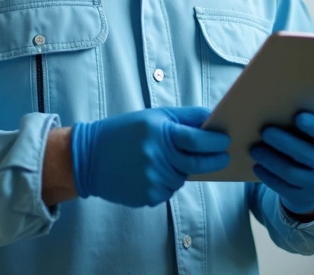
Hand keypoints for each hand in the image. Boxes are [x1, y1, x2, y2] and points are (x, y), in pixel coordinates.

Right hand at [71, 106, 230, 206]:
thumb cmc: (123, 132)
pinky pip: (168, 190)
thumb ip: (184, 118)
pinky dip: (167, 181)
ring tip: (166, 159)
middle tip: (223, 156)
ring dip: (183, 170)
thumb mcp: (152, 117)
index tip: (225, 141)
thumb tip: (212, 120)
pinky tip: (150, 172)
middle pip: (197, 164)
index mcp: (158, 133)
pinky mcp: (148, 196)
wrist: (88, 158)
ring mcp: (152, 180)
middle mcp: (156, 157)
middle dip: (214, 160)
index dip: (215, 141)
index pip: (196, 139)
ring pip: (182, 178)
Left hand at [250, 111, 313, 215]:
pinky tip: (257, 166)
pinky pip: (282, 188)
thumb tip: (292, 100)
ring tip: (255, 149)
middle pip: (306, 154)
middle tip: (265, 131)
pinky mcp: (303, 198)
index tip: (298, 116)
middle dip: (283, 142)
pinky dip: (268, 176)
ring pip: (290, 172)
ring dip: (270, 159)